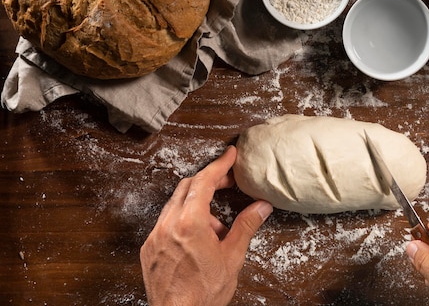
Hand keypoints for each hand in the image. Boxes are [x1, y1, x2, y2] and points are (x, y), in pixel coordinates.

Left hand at [140, 146, 272, 305]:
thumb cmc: (204, 292)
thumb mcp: (232, 257)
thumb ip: (246, 227)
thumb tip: (261, 207)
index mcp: (190, 223)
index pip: (204, 181)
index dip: (219, 165)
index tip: (230, 155)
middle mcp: (168, 224)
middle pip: (187, 187)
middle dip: (209, 181)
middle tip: (228, 183)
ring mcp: (155, 236)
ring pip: (175, 203)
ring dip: (197, 203)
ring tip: (216, 226)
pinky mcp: (149, 248)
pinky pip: (166, 221)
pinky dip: (183, 219)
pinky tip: (197, 237)